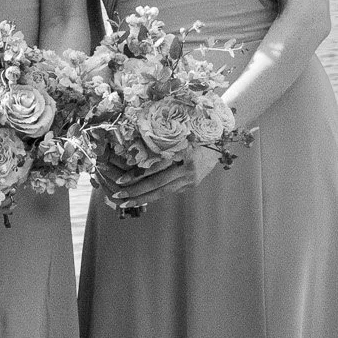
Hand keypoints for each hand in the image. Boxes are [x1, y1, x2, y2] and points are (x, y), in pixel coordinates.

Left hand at [98, 145, 218, 211]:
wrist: (218, 141)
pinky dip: (155, 195)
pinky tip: (141, 200)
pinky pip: (170, 191)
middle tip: (118, 196)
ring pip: (163, 191)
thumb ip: (159, 147)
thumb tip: (132, 158)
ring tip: (126, 203)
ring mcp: (191, 178)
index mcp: (181, 152)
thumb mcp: (176, 136)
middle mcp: (187, 167)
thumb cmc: (191, 134)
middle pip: (157, 183)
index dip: (136, 175)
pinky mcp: (192, 184)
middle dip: (136, 191)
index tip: (120, 180)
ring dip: (143, 198)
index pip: (154, 167)